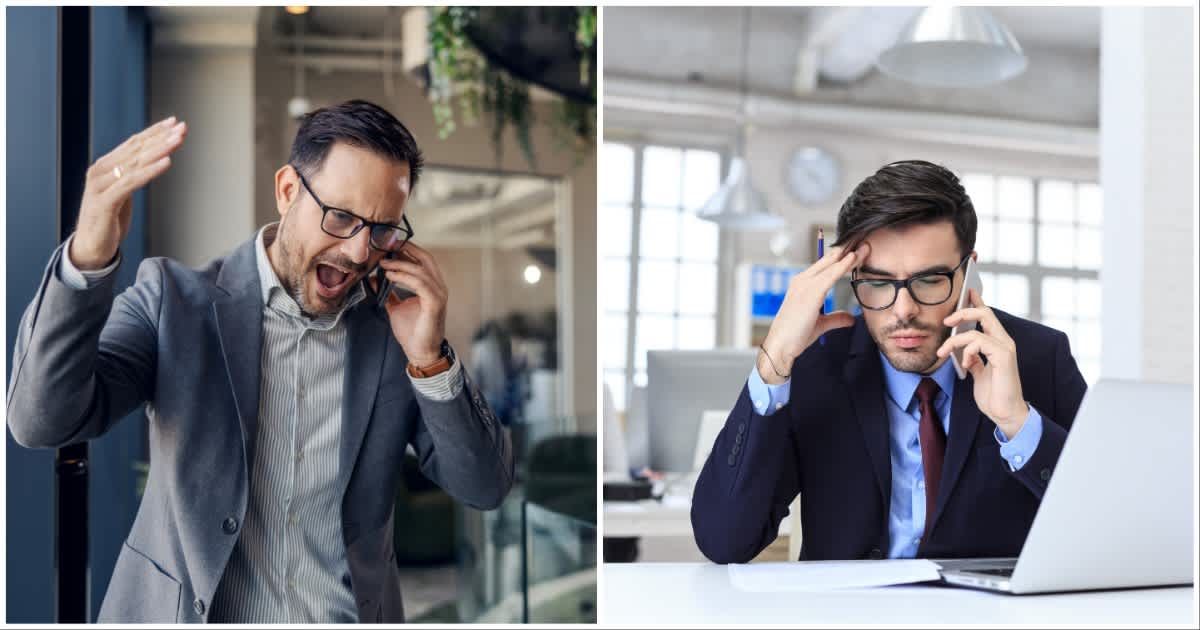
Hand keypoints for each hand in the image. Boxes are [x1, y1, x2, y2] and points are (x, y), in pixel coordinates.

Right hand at [72, 116, 187, 269]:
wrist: (91, 247)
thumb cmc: (109, 219)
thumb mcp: (123, 192)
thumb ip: (132, 175)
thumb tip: (152, 161)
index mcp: (106, 166)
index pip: (133, 143)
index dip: (154, 132)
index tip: (174, 122)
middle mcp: (101, 171)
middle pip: (137, 150)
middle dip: (162, 137)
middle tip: (182, 127)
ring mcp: (101, 185)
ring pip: (136, 163)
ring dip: (160, 149)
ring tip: (178, 140)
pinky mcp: (104, 202)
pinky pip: (131, 183)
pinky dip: (150, 171)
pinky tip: (166, 162)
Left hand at [371, 242, 447, 365]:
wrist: (420, 352)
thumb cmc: (412, 331)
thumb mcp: (396, 307)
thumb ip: (389, 293)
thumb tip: (374, 279)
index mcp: (432, 286)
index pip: (423, 260)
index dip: (408, 249)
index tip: (389, 244)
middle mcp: (438, 287)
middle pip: (426, 258)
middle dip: (407, 248)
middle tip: (388, 244)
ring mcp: (439, 295)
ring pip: (421, 270)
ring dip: (401, 263)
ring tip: (383, 262)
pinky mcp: (435, 303)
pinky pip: (420, 283)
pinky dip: (404, 277)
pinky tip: (390, 275)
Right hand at [757, 243, 869, 383]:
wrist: (781, 346)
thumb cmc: (795, 336)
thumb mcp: (820, 324)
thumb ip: (836, 318)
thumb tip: (851, 318)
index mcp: (802, 285)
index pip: (824, 266)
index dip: (840, 257)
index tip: (856, 251)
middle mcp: (802, 281)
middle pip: (828, 260)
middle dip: (846, 250)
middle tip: (863, 240)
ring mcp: (804, 285)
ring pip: (831, 264)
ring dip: (849, 255)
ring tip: (865, 247)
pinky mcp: (810, 292)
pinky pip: (830, 275)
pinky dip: (843, 265)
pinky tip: (854, 258)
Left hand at [936, 288, 1029, 437]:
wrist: (1005, 413)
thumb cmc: (993, 394)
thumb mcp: (978, 372)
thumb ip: (973, 358)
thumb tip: (961, 350)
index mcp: (998, 343)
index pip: (987, 316)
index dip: (977, 302)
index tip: (968, 290)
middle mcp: (1004, 341)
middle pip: (985, 313)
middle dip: (963, 311)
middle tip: (947, 320)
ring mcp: (1005, 348)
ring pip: (977, 328)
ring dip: (954, 340)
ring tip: (943, 352)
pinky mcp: (1003, 357)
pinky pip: (979, 342)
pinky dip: (967, 350)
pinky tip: (964, 364)